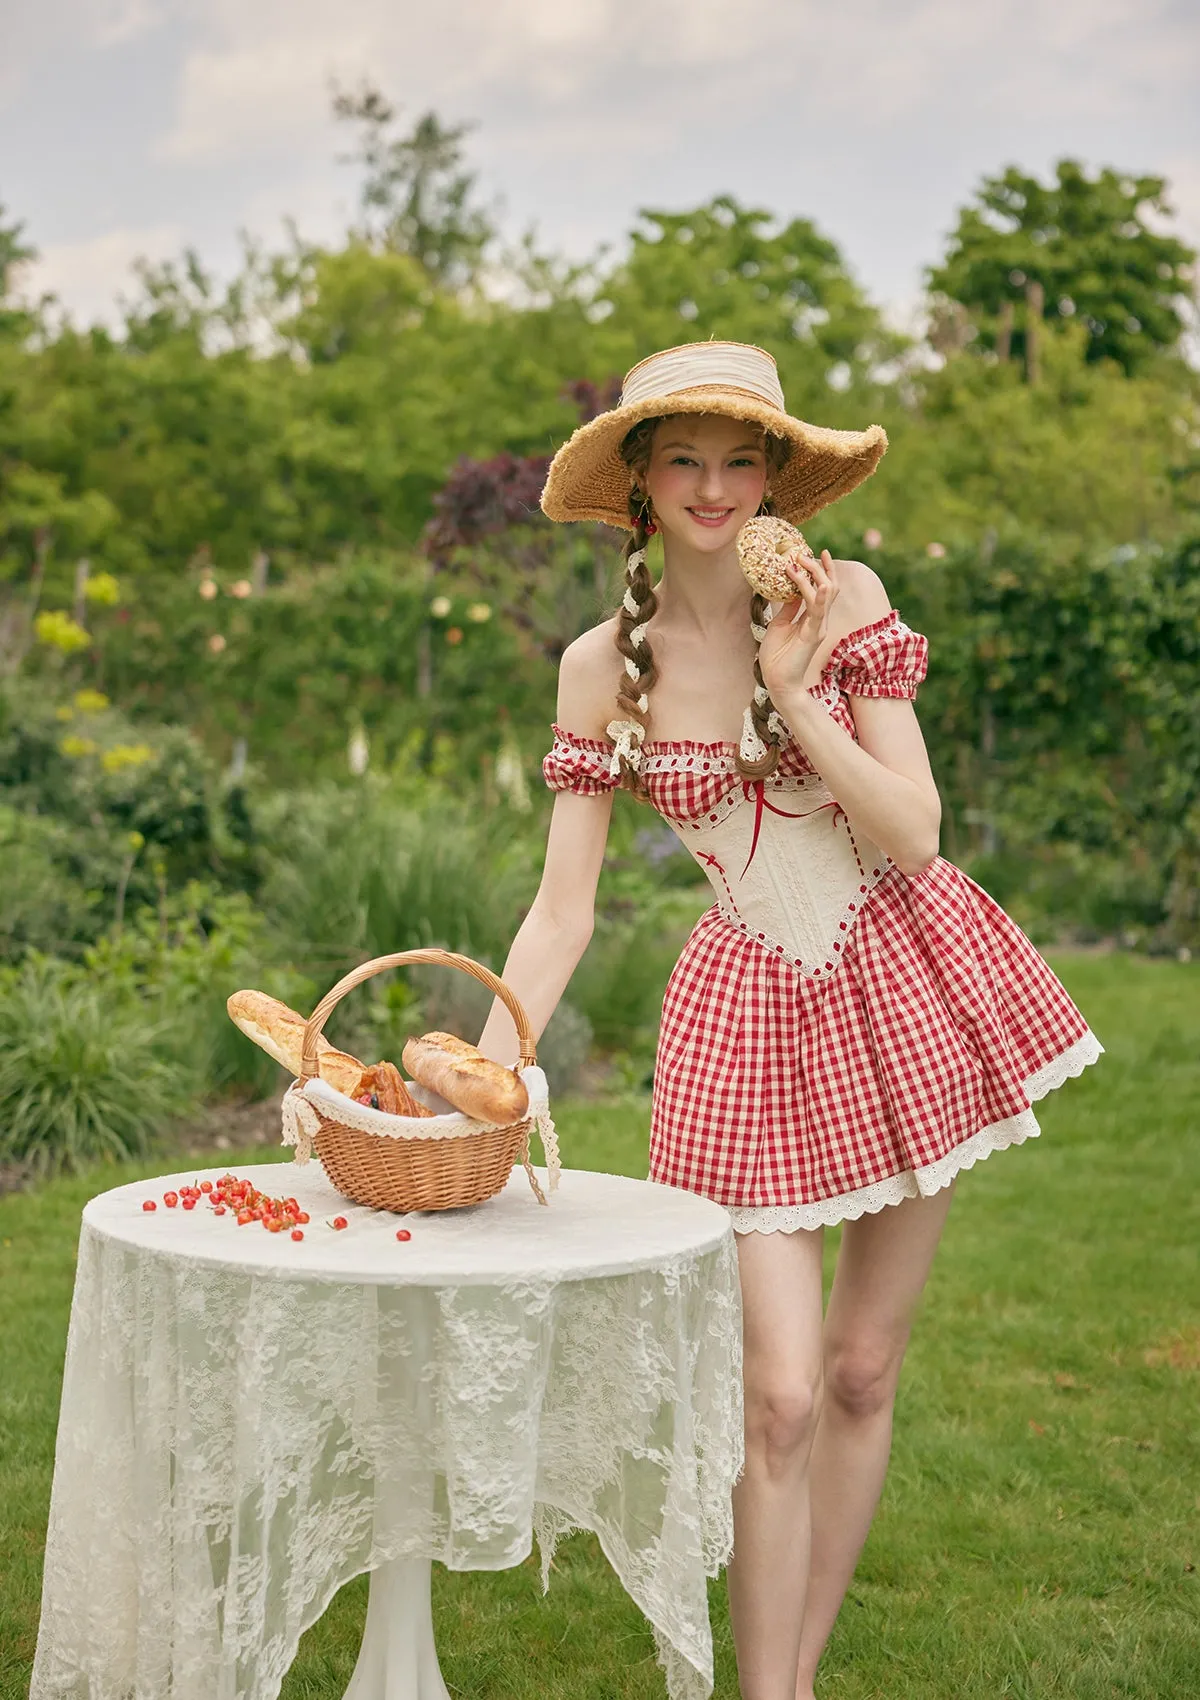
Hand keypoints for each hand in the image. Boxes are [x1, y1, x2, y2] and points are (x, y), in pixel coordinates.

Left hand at [757, 548, 838, 700]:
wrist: (778, 682)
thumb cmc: (777, 657)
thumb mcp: (779, 624)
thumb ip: (788, 609)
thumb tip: (789, 590)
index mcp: (812, 618)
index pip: (823, 589)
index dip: (822, 570)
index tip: (815, 552)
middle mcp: (819, 620)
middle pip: (829, 587)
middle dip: (818, 568)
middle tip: (802, 554)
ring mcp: (818, 627)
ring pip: (824, 594)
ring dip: (812, 576)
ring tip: (799, 562)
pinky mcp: (813, 635)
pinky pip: (818, 613)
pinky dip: (820, 598)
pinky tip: (820, 585)